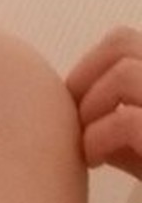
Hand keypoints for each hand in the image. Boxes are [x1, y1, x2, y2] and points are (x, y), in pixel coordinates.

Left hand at [66, 27, 141, 177]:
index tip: (77, 104)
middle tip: (75, 121)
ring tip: (88, 145)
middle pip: (122, 44)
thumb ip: (121, 123)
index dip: (90, 66)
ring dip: (91, 108)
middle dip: (83, 78)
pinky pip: (127, 122)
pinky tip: (96, 161)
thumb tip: (78, 112)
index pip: (125, 41)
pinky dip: (99, 139)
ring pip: (124, 74)